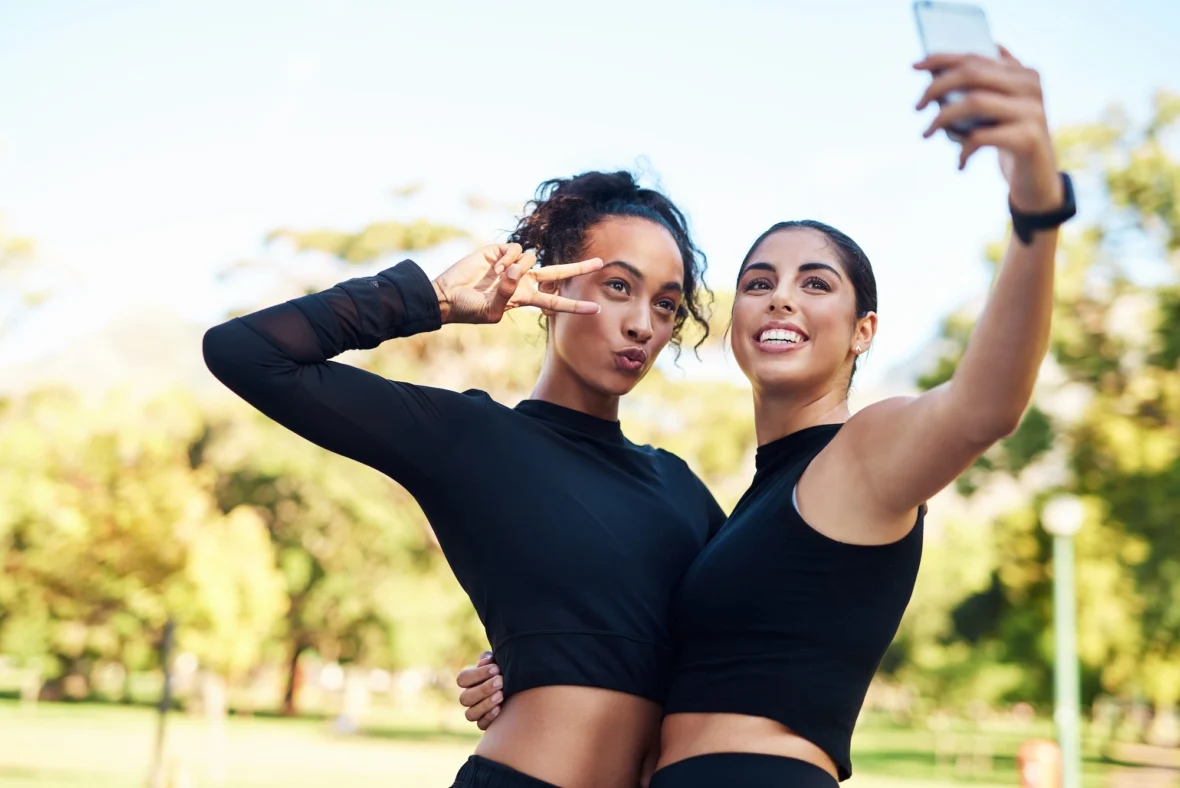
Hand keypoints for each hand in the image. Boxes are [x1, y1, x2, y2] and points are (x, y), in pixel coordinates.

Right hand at [432, 243, 602, 323]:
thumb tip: (515, 271)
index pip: (555, 302)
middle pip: (557, 273)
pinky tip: (494, 265)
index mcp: (525, 298)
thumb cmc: (468, 309)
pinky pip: (517, 249)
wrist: (447, 295)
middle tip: (601, 263)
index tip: (596, 310)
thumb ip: (506, 294)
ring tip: (497, 276)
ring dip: (517, 267)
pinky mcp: (500, 251)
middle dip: (579, 269)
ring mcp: (513, 265)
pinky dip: (507, 257)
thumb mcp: (490, 311)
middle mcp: (524, 280)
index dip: (575, 306)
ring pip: (532, 258)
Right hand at [456, 651, 503, 730]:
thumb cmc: (505, 672)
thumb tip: (486, 661)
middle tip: (501, 681)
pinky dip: (489, 717)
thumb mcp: (498, 662)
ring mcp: (475, 712)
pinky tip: (500, 708)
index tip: (496, 669)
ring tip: (501, 695)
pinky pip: (480, 725)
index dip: (478, 674)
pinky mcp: (484, 724)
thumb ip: (490, 659)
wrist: (520, 688)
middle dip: (484, 689)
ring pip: (470, 714)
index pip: (462, 679)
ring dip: (485, 704)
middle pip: (465, 698)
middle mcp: (469, 698)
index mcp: (469, 681)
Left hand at [914, 45, 1062, 212]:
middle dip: (937, 87)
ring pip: (973, 102)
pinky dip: (963, 150)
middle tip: (917, 106)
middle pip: (972, 74)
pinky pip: (980, 137)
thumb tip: (937, 69)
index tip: (916, 66)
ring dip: (942, 118)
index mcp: (1022, 73)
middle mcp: (1030, 86)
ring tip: (926, 133)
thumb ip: (980, 88)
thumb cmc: (1008, 140)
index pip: (976, 56)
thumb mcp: (997, 110)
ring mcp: (1032, 110)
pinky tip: (960, 163)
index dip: (942, 59)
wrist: (1038, 179)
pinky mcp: (1028, 138)